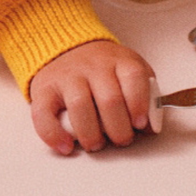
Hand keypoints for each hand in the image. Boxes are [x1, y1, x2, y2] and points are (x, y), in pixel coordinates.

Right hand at [29, 40, 154, 154]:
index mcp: (119, 60)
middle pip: (109, 99)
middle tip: (121, 140)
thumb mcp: (128, 69)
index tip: (141, 123)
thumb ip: (144, 93)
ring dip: (91, 134)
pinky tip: (66, 147)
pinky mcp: (44, 91)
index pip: (134, 77)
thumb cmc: (103, 68)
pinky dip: (54, 135)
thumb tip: (151, 127)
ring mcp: (68, 76)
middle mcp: (94, 66)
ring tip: (96, 144)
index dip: (139, 103)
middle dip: (118, 128)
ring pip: (80, 106)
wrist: (67, 49)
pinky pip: (44, 115)